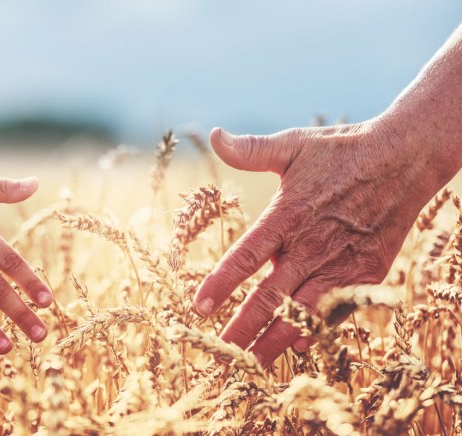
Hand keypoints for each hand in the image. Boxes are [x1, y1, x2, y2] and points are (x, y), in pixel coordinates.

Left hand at [192, 118, 456, 366]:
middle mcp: (312, 245)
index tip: (197, 308)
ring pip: (303, 313)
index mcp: (288, 215)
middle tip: (218, 357)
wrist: (405, 159)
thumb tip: (215, 136)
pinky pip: (337, 309)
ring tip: (250, 366)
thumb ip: (252, 150)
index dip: (220, 284)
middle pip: (270, 298)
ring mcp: (342, 263)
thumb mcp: (294, 145)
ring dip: (275, 341)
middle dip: (242, 331)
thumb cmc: (342, 151)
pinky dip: (317, 329)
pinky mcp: (366, 273)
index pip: (245, 256)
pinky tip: (298, 347)